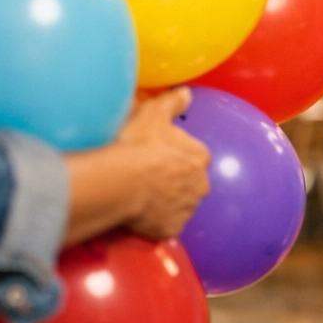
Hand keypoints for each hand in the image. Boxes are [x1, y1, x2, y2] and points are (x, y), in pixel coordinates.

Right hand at [63, 88, 209, 245]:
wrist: (121, 182)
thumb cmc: (139, 145)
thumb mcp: (154, 114)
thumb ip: (173, 102)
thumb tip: (186, 92)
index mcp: (199, 157)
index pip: (194, 156)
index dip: (175, 156)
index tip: (157, 156)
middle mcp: (201, 185)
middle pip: (189, 183)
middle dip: (174, 181)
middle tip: (148, 177)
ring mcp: (187, 210)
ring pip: (179, 205)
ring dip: (166, 202)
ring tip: (140, 196)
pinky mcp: (171, 229)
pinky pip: (165, 226)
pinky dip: (155, 222)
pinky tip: (139, 214)